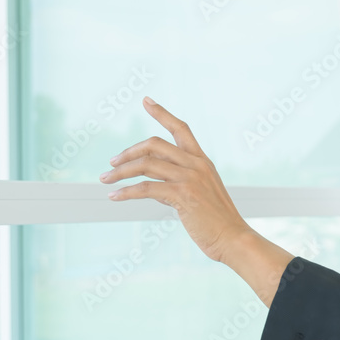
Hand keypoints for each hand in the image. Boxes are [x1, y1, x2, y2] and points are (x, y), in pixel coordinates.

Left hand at [99, 97, 249, 262]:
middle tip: (113, 163)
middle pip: (154, 144)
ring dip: (121, 172)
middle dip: (128, 152)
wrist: (233, 238)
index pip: (181, 128)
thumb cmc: (217, 221)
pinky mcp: (183, 195)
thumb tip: (152, 182)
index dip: (161, 113)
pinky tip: (115, 197)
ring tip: (106, 180)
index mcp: (202, 161)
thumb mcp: (201, 194)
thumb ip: (179, 182)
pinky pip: (145, 188)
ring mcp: (190, 178)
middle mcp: (196, 165)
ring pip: (145, 165)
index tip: (146, 101)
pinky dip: (126, 192)